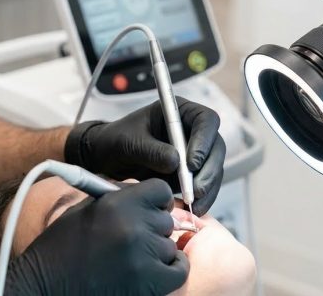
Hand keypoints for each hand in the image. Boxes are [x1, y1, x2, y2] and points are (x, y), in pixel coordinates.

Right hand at [0, 179, 187, 294]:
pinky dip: (170, 269)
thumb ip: (119, 197)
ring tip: (132, 257)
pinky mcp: (148, 284)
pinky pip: (179, 270)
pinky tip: (153, 268)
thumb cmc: (61, 248)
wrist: (44, 286)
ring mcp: (142, 257)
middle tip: (133, 238)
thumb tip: (147, 193)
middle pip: (166, 219)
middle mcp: (133, 227)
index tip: (150, 209)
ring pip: (170, 245)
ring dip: (156, 250)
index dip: (156, 200)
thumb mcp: (86, 209)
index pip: (161, 191)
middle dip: (153, 227)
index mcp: (117, 204)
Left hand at [65, 97, 225, 214]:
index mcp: (179, 112)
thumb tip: (176, 162)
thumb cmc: (116, 140)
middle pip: (215, 147)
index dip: (204, 141)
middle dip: (209, 170)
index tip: (192, 163)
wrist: (107, 159)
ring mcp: (194, 152)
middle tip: (196, 190)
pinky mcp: (192, 173)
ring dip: (208, 187)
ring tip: (194, 205)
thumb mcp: (129, 142)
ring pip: (214, 168)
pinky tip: (193, 209)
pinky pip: (205, 185)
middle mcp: (192, 130)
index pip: (206, 120)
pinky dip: (202, 198)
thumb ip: (151, 150)